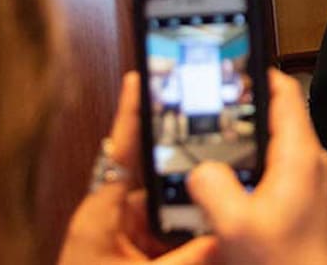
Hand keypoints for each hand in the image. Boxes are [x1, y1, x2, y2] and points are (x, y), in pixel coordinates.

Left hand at [57, 72, 217, 264]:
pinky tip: (216, 233)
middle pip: (158, 180)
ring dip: (196, 212)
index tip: (141, 79)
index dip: (133, 114)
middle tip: (221, 158)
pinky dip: (193, 235)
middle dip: (190, 173)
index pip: (122, 152)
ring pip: (170, 211)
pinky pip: (172, 236)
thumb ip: (187, 259)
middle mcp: (112, 219)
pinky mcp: (137, 254)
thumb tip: (226, 238)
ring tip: (224, 203)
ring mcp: (125, 238)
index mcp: (100, 214)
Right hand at [188, 70, 326, 264]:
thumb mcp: (237, 225)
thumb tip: (200, 169)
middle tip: (217, 99)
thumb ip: (213, 187)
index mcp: (299, 155)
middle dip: (246, 105)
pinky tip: (228, 179)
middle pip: (278, 113)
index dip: (260, 72)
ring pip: (274, 141)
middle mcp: (309, 162)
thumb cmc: (288, 263)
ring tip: (216, 136)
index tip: (237, 62)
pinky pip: (273, 166)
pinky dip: (251, 163)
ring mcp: (306, 180)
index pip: (286, 91)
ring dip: (247, 137)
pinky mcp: (300, 198)